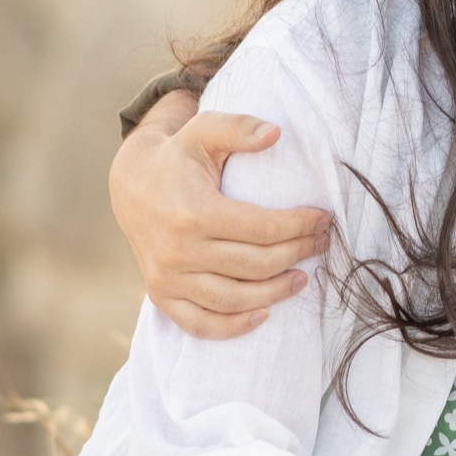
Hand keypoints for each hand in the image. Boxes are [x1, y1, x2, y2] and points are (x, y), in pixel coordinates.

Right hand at [109, 94, 330, 339]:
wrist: (132, 184)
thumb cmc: (178, 157)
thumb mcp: (204, 131)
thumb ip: (239, 128)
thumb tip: (275, 133)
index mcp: (193, 212)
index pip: (261, 229)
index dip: (299, 226)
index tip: (323, 219)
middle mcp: (178, 250)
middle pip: (255, 265)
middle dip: (297, 254)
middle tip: (320, 243)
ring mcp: (168, 277)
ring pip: (234, 299)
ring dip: (276, 292)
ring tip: (303, 277)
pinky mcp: (161, 295)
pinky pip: (200, 324)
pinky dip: (233, 327)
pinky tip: (264, 314)